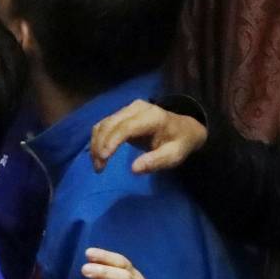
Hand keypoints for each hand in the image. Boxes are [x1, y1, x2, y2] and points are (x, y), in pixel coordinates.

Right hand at [89, 99, 206, 173]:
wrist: (183, 128)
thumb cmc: (178, 143)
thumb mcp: (174, 155)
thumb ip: (156, 161)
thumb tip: (134, 169)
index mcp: (153, 117)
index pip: (126, 127)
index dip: (111, 142)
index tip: (103, 159)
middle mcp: (137, 109)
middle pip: (110, 125)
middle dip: (99, 146)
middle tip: (99, 168)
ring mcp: (127, 109)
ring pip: (103, 125)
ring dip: (96, 144)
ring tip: (98, 165)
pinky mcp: (121, 114)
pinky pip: (103, 125)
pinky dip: (97, 140)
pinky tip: (99, 155)